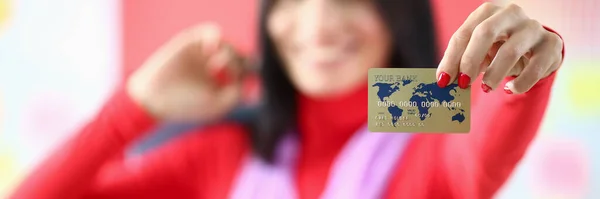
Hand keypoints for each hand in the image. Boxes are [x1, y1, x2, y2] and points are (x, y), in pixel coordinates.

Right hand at [127, 23, 248, 121]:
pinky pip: (212, 31)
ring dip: (230, 52)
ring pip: (229, 44)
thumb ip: (238, 92)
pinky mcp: (192, 42)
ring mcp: (203, 53)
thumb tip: (249, 78)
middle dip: (241, 62)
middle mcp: (214, 64)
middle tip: (231, 72)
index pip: (246, 71)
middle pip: (241, 55)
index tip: (238, 83)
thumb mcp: (218, 104)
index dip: (248, 74)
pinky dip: (216, 38)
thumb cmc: (186, 105)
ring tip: (218, 65)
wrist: (155, 99)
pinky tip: (211, 51)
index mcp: (223, 80)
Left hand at [436, 2, 562, 93]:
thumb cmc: (499, 48)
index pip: (465, 33)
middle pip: (486, 32)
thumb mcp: (479, 52)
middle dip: (470, 60)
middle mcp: (511, 14)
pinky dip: (520, 83)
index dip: (452, 58)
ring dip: (494, 74)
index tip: (443, 80)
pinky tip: (510, 89)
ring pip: (511, 51)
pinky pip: (535, 67)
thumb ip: (461, 62)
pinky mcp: (551, 44)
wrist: (537, 49)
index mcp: (488, 12)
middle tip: (463, 83)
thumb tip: (444, 80)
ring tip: (486, 88)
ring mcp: (533, 27)